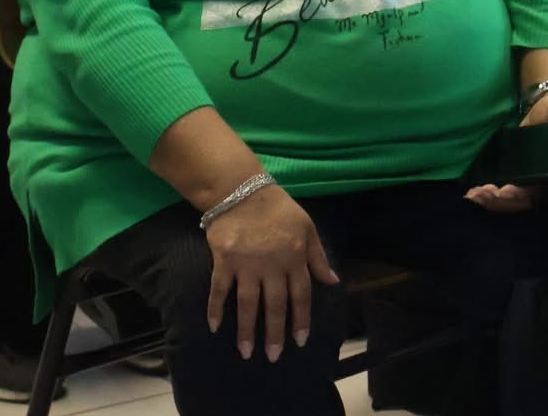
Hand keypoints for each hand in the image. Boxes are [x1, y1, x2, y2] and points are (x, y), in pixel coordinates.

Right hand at [204, 185, 338, 361]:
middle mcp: (273, 265)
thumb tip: (332, 281)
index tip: (300, 341)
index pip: (301, 295)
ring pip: (249, 304)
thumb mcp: (308, 228)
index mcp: (295, 257)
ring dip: (248, 330)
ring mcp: (247, 264)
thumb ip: (318, 257)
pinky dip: (216, 308)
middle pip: (275, 305)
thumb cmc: (278, 209)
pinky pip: (219, 289)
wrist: (242, 190)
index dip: (301, 319)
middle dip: (275, 333)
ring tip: (247, 352)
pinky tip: (215, 327)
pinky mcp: (225, 260)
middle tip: (273, 356)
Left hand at [465, 91, 547, 213]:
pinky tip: (472, 194)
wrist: (546, 112)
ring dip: (491, 201)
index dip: (520, 196)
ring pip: (511, 201)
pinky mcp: (516, 180)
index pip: (538, 192)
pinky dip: (488, 196)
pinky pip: (502, 194)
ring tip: (473, 195)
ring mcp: (528, 184)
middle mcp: (543, 183)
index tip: (503, 191)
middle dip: (500, 202)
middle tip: (479, 195)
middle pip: (521, 201)